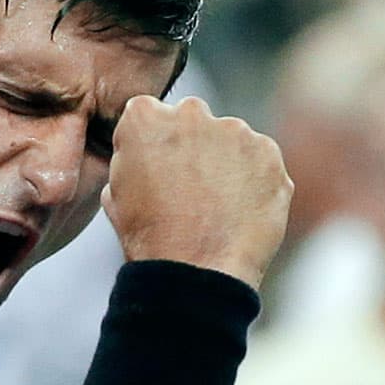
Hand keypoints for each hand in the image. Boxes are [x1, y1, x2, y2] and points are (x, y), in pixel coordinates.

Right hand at [103, 96, 292, 288]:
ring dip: (224, 163)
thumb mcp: (116, 195)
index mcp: (145, 118)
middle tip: (189, 189)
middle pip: (192, 120)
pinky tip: (238, 211)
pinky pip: (259, 160)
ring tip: (215, 207)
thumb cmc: (151, 238)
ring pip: (229, 139)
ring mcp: (235, 131)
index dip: (151, 143)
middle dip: (192, 146)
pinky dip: (252, 180)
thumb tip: (143, 155)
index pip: (149, 115)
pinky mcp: (269, 153)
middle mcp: (192, 113)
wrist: (197, 271)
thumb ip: (130, 158)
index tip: (156, 168)